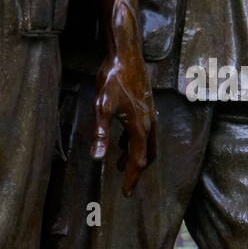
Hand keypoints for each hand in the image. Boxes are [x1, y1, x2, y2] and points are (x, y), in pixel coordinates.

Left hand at [92, 43, 155, 196]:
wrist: (127, 55)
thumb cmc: (113, 79)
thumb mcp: (102, 106)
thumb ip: (101, 133)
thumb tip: (98, 158)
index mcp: (140, 127)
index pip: (138, 160)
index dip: (132, 178)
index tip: (126, 193)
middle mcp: (149, 123)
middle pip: (147, 155)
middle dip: (136, 170)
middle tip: (126, 184)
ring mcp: (149, 114)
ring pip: (146, 143)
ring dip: (134, 156)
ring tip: (118, 166)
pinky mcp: (145, 107)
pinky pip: (143, 132)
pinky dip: (133, 142)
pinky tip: (120, 142)